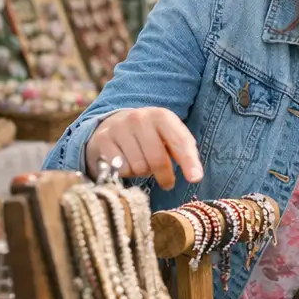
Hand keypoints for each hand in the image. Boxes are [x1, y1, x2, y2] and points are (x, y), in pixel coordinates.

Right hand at [86, 107, 202, 189]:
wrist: (113, 123)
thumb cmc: (150, 135)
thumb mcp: (168, 135)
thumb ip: (183, 150)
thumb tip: (195, 174)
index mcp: (162, 116)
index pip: (180, 141)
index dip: (189, 161)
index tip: (196, 179)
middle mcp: (139, 118)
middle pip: (157, 160)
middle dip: (165, 176)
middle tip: (167, 182)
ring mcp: (119, 128)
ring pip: (138, 167)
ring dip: (144, 172)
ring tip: (143, 163)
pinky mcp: (103, 140)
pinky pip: (120, 170)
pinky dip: (127, 173)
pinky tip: (127, 162)